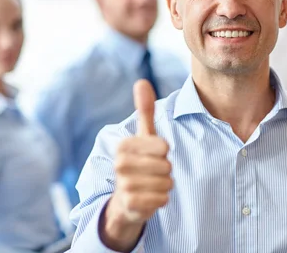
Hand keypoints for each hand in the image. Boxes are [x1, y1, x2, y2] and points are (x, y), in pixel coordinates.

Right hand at [100, 80, 172, 250]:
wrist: (125, 201)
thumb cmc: (139, 163)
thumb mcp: (143, 136)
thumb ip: (144, 110)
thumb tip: (142, 81)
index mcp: (123, 146)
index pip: (163, 147)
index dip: (164, 153)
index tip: (152, 155)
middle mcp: (120, 164)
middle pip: (166, 165)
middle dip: (165, 170)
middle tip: (151, 173)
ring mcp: (124, 185)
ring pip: (166, 183)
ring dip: (164, 186)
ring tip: (150, 185)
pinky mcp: (131, 205)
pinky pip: (162, 200)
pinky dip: (161, 200)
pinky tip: (149, 198)